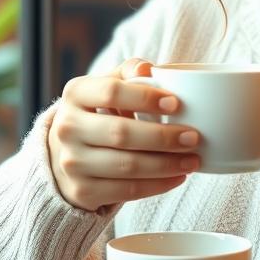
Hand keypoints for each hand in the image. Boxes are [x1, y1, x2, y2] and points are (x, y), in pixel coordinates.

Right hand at [46, 58, 200, 211]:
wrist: (66, 154)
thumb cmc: (99, 113)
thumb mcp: (107, 86)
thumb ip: (129, 72)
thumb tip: (147, 68)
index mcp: (75, 94)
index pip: (111, 92)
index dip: (145, 98)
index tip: (176, 104)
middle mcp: (68, 128)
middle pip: (121, 133)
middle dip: (163, 137)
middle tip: (194, 138)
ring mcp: (72, 162)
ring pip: (127, 166)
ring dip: (166, 164)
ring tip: (192, 160)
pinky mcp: (82, 191)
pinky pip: (127, 191)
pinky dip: (157, 185)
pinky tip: (178, 177)